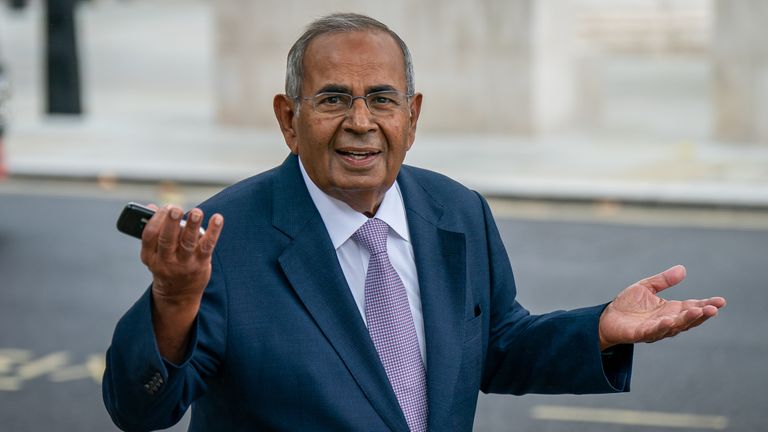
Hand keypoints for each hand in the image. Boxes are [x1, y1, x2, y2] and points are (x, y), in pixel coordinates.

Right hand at [140, 204, 223, 361]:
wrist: (178, 295)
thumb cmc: (166, 265)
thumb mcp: (154, 252)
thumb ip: (155, 230)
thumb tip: (152, 207)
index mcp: (150, 256)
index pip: (149, 237)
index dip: (156, 220)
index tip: (164, 207)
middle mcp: (165, 260)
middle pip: (167, 240)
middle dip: (170, 223)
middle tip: (174, 208)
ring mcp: (184, 263)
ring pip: (187, 243)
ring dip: (192, 226)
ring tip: (196, 212)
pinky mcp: (201, 264)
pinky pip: (207, 246)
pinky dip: (213, 232)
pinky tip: (217, 219)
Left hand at [598, 265, 725, 349]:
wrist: (607, 318)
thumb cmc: (628, 304)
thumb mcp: (646, 287)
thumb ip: (663, 280)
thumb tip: (682, 269)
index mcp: (670, 310)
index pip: (692, 307)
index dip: (706, 305)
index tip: (721, 301)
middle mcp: (667, 321)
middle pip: (688, 319)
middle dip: (701, 314)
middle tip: (714, 309)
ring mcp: (655, 329)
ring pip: (674, 326)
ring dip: (686, 320)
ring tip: (697, 311)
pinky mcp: (640, 334)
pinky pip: (653, 332)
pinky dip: (662, 327)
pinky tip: (669, 321)